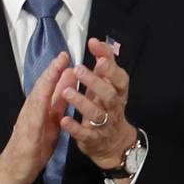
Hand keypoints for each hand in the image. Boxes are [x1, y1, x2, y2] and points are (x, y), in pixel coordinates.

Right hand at [0, 50, 73, 183]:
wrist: (13, 170)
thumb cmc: (32, 149)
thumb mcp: (49, 124)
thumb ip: (57, 106)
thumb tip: (67, 86)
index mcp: (38, 110)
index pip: (48, 87)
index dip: (57, 71)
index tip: (67, 57)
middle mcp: (31, 112)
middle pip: (42, 87)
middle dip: (52, 70)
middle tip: (63, 54)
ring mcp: (27, 122)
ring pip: (37, 98)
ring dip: (46, 82)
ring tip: (56, 68)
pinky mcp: (27, 135)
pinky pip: (34, 118)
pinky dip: (40, 105)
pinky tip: (46, 96)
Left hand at [63, 37, 137, 170]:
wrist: (113, 142)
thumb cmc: (107, 106)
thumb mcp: (109, 83)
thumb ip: (104, 62)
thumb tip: (96, 41)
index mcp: (118, 92)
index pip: (120, 78)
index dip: (110, 67)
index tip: (98, 55)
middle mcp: (113, 108)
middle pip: (109, 95)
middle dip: (94, 82)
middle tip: (79, 69)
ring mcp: (104, 124)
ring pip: (96, 114)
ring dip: (81, 102)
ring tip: (66, 91)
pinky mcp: (93, 138)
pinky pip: (85, 134)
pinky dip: (74, 127)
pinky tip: (64, 119)